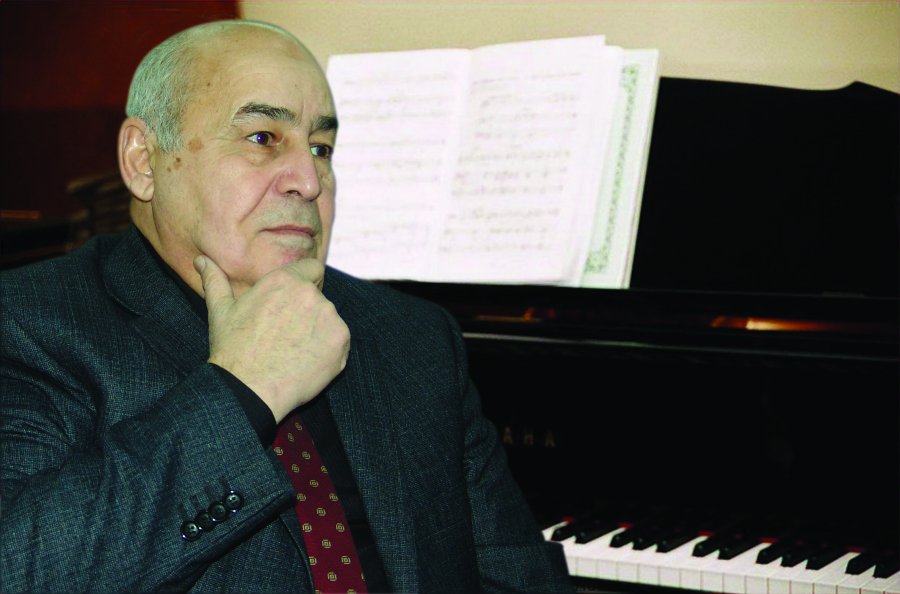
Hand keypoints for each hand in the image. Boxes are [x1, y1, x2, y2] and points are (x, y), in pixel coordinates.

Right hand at [194, 255, 350, 422]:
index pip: (313, 268)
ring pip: (329, 319)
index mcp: (284, 280)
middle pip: (318, 297)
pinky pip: (339, 340)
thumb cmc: (233, 350)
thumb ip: (215, 280)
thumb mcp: (220, 311)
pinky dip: (328, 350)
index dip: (306, 282)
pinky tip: (306, 362)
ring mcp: (329, 316)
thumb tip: (201, 260)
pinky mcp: (341, 339)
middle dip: (306, 312)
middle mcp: (310, 293)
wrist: (248, 389)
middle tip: (285, 335)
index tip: (295, 302)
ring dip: (318, 331)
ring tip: (293, 351)